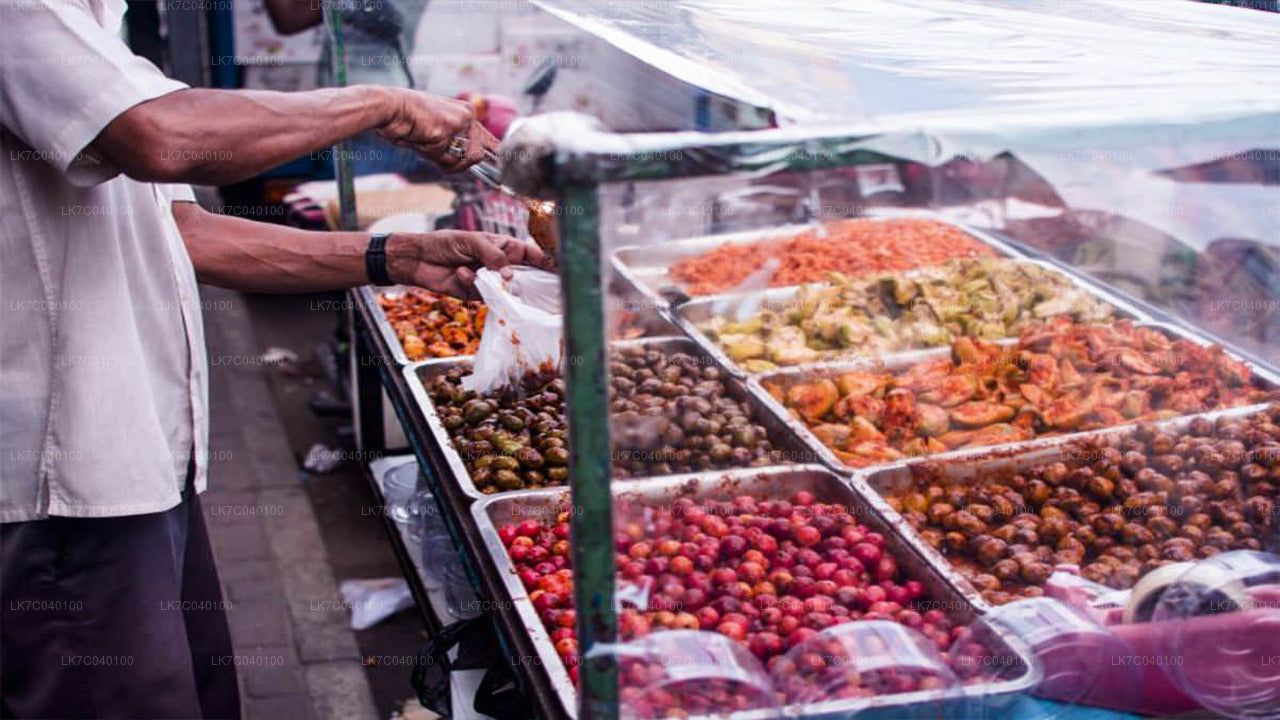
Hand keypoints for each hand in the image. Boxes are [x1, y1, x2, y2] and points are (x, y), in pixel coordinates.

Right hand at [374, 88, 498, 170]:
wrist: (390, 109)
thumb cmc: (407, 123)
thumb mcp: (435, 136)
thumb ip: (453, 147)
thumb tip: (471, 163)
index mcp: (465, 113)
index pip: (490, 141)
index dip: (496, 158)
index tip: (502, 171)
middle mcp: (468, 115)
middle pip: (479, 154)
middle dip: (459, 162)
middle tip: (435, 148)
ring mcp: (462, 121)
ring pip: (466, 159)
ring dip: (443, 159)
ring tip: (426, 141)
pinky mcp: (453, 127)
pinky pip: (449, 156)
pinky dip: (433, 154)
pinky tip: (422, 138)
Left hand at [385, 231, 547, 297]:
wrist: (417, 259)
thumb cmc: (444, 243)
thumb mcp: (471, 241)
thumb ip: (493, 255)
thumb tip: (509, 275)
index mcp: (501, 247)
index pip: (528, 253)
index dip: (543, 261)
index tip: (558, 269)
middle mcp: (497, 265)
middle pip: (521, 275)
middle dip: (526, 280)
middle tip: (533, 285)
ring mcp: (488, 281)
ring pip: (504, 289)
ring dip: (493, 282)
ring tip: (476, 271)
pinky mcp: (475, 294)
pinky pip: (483, 295)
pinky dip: (471, 284)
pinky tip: (459, 273)